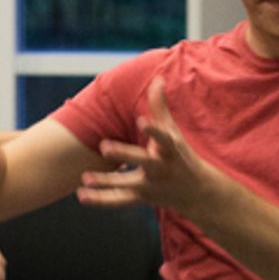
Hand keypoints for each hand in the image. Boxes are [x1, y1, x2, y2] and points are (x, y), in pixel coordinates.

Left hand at [78, 77, 206, 214]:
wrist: (196, 191)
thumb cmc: (179, 154)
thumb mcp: (173, 131)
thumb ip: (160, 106)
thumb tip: (158, 78)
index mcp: (169, 149)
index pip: (163, 138)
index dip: (153, 130)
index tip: (142, 121)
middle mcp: (160, 168)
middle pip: (143, 161)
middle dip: (124, 155)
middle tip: (104, 147)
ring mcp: (150, 185)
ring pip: (127, 184)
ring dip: (106, 182)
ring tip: (85, 178)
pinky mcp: (141, 197)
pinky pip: (119, 200)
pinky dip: (101, 199)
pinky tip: (81, 195)